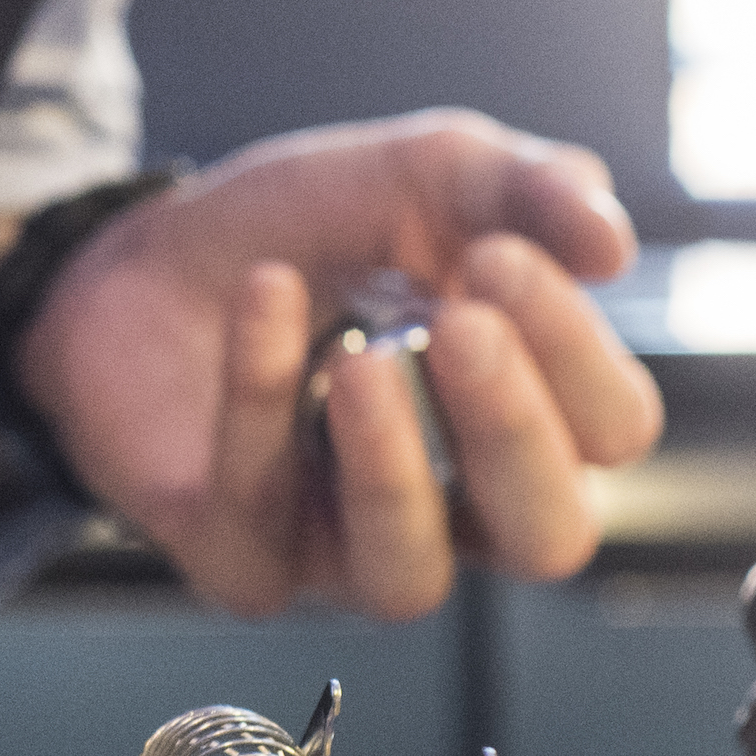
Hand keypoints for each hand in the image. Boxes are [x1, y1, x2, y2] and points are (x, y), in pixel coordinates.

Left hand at [15, 112, 662, 617]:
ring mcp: (345, 549)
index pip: (611, 431)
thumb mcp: (428, 177)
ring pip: (409, 578)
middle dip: (515, 432)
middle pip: (548, 535)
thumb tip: (612, 240)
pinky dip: (261, 403)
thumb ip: (528, 191)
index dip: (575, 353)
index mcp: (528, 420)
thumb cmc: (305, 235)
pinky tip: (262, 302)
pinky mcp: (241, 561)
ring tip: (362, 361)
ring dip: (392, 467)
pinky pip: (260, 519)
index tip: (498, 256)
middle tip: (462, 326)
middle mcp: (456, 507)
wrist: (143, 254)